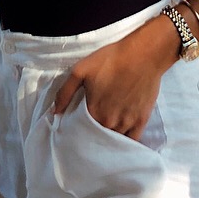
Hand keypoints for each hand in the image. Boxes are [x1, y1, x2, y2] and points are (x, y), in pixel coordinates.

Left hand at [52, 17, 175, 139]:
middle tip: (91, 130)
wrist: (143, 54)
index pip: (82, 131)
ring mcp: (127, 123)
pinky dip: (125, 142)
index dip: (79, 130)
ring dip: (108, 139)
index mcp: (94, 112)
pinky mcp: (142, 120)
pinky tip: (121, 141)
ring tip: (105, 134)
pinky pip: (132, 140)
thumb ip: (65, 92)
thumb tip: (55, 112)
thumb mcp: (81, 70)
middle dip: (93, 136)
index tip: (77, 128)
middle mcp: (110, 122)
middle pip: (98, 137)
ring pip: (114, 140)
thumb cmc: (111, 59)